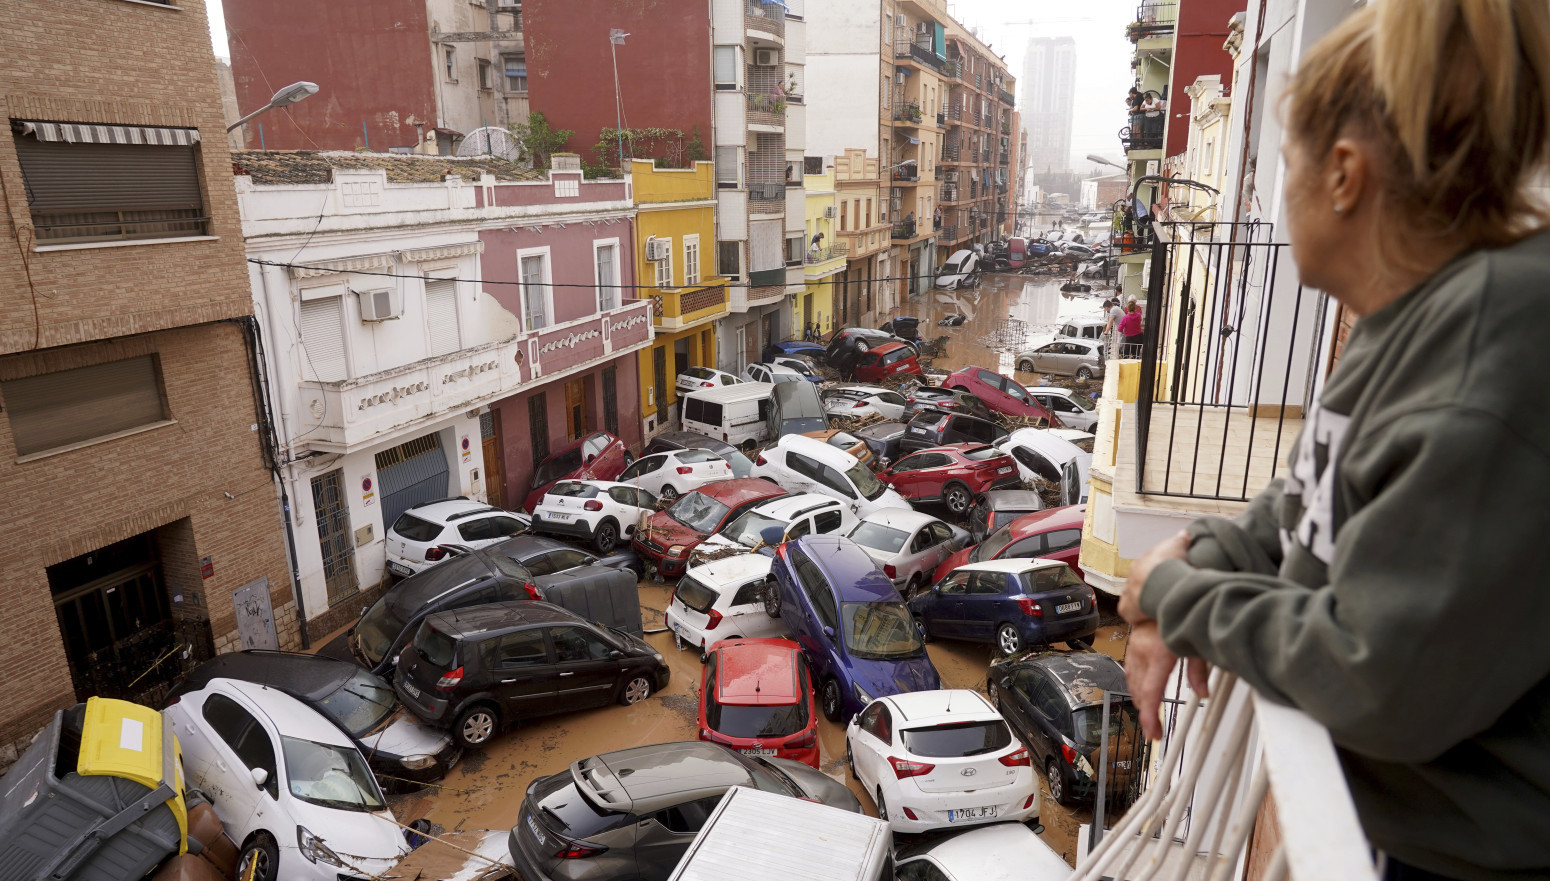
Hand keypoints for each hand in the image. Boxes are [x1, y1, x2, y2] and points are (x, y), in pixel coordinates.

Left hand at [1120, 530, 1190, 623]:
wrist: (1162, 581)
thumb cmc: (1170, 563)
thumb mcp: (1178, 546)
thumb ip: (1180, 540)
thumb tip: (1184, 534)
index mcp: (1141, 563)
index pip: (1147, 568)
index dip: (1158, 573)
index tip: (1168, 577)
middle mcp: (1131, 577)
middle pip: (1140, 583)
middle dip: (1150, 587)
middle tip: (1165, 593)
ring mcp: (1127, 593)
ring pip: (1134, 598)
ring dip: (1144, 601)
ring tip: (1159, 606)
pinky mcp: (1126, 609)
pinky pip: (1130, 613)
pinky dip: (1138, 616)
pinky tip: (1149, 618)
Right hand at [1125, 621, 1212, 739]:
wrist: (1162, 591)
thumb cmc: (1181, 611)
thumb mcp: (1197, 643)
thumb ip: (1199, 671)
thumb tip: (1203, 693)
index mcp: (1158, 653)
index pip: (1150, 693)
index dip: (1149, 717)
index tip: (1153, 733)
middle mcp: (1142, 651)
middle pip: (1139, 691)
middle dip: (1146, 713)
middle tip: (1155, 729)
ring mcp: (1135, 646)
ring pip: (1131, 682)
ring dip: (1139, 699)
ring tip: (1149, 714)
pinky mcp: (1133, 643)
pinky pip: (1130, 669)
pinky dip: (1135, 684)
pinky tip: (1141, 690)